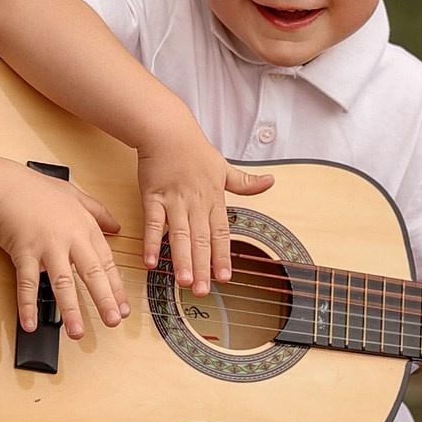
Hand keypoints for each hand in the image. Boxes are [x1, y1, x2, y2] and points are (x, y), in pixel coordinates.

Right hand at [0, 167, 127, 340]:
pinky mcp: (24, 252)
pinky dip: (28, 304)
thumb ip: (98, 212)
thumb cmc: (37, 190)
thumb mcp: (75, 194)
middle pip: (91, 273)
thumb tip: (117, 227)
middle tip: (113, 321)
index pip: (106, 262)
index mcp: (84, 227)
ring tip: (77, 332)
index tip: (124, 308)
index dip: (116, 287)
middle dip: (104, 300)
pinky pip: (27, 282)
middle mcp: (69, 238)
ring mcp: (47, 246)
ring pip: (62, 282)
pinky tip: (31, 322)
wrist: (3, 186)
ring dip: (70, 309)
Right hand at [137, 118, 271, 296]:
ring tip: (183, 282)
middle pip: (201, 240)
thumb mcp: (224, 166)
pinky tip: (150, 261)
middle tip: (201, 291)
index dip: (222, 256)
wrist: (167, 130)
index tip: (224, 278)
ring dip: (181, 259)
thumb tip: (271, 181)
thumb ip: (245, 181)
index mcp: (214, 199)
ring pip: (180, 235)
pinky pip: (153, 223)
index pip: (221, 233)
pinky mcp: (153, 197)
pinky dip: (152, 242)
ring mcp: (174, 200)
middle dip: (202, 267)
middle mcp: (196, 203)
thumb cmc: (194, 149)